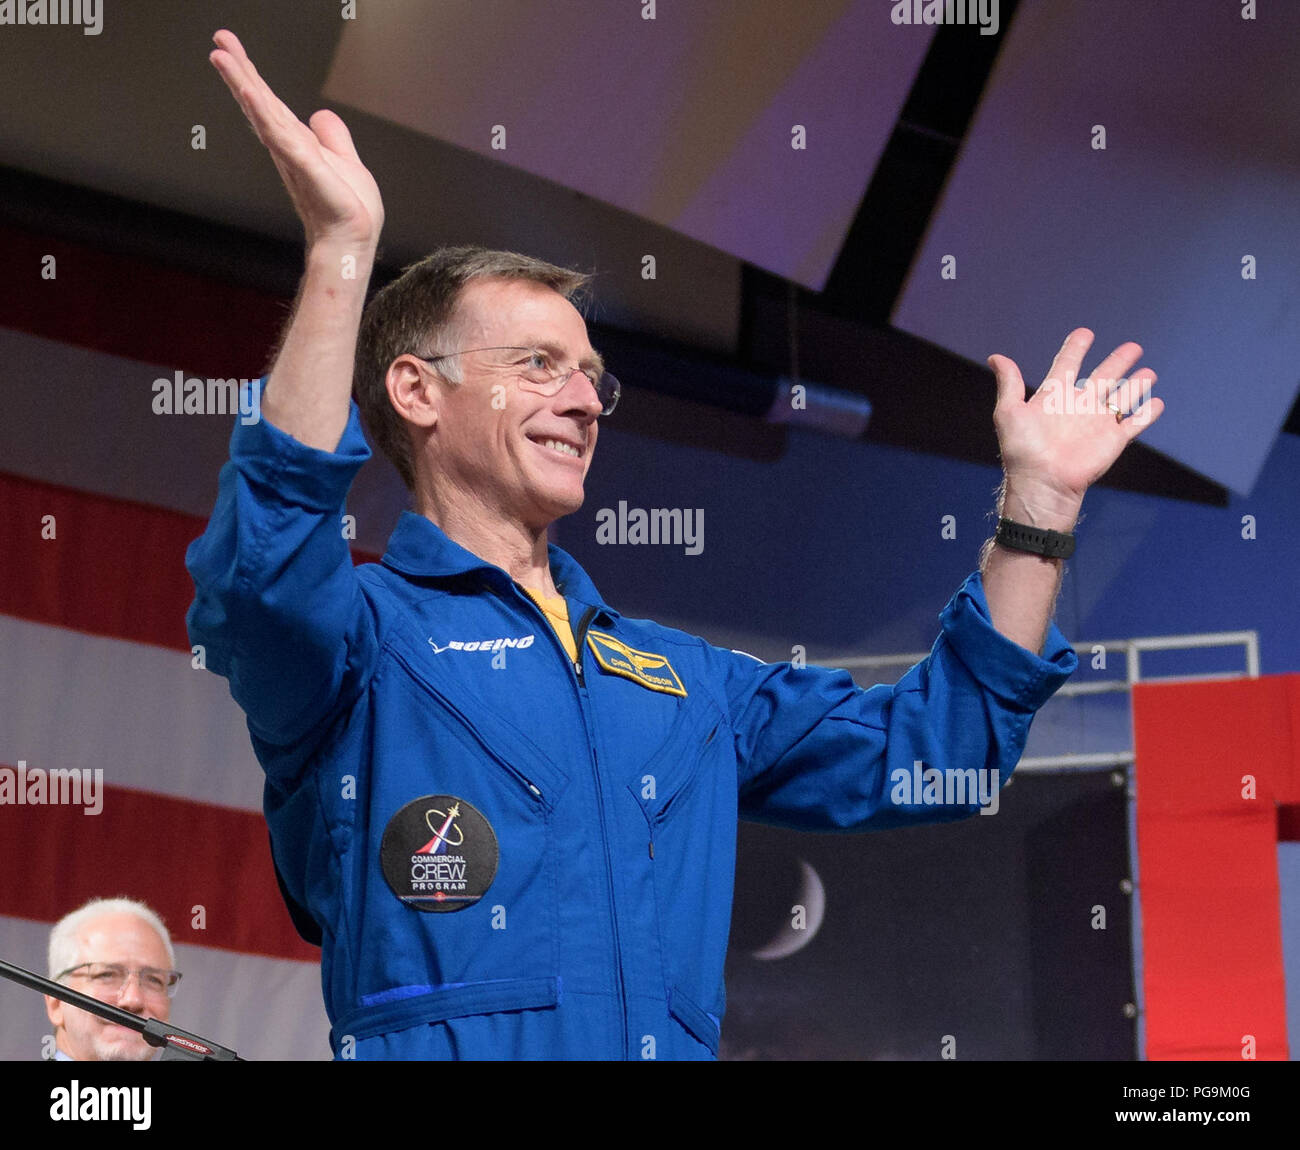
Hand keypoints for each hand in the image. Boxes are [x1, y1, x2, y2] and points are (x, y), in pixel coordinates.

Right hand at [209, 28, 383, 249]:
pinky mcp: (305, 168)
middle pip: (260, 102)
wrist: (351, 242)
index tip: (231, 48)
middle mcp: (288, 149)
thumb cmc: (348, 213)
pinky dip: (264, 114)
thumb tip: (320, 114)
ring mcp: (294, 158)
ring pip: (264, 113)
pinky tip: (250, 93)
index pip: (270, 104)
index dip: (252, 76)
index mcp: (296, 145)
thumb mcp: (347, 163)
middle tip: (219, 40)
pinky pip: (281, 136)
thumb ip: (334, 139)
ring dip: (243, 83)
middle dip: (239, 70)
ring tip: (223, 57)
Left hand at [988, 328, 1164, 512]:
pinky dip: (1148, 413)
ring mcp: (1098, 422)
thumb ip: (1009, 383)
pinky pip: (1135, 423)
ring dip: (1137, 385)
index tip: (1085, 333)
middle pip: (1104, 376)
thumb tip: (995, 357)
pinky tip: (1158, 402)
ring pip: (1123, 397)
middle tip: (1134, 347)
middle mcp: (1079, 406)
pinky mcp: (1113, 439)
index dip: (1076, 348)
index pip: (1067, 365)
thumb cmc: (1022, 450)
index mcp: (1055, 396)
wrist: (1043, 482)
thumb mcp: (1009, 412)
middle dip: (1118, 361)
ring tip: (1149, 373)